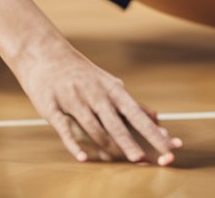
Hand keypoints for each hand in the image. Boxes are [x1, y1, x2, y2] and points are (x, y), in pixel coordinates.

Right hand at [12, 39, 182, 164]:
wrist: (46, 55)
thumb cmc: (83, 74)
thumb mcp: (110, 86)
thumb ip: (132, 105)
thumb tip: (157, 119)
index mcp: (112, 91)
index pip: (136, 115)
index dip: (152, 132)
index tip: (168, 145)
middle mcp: (96, 95)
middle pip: (115, 123)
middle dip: (129, 141)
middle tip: (143, 159)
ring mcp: (74, 101)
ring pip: (93, 127)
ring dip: (106, 144)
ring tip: (120, 160)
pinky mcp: (53, 108)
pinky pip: (64, 128)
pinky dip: (74, 144)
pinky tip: (83, 157)